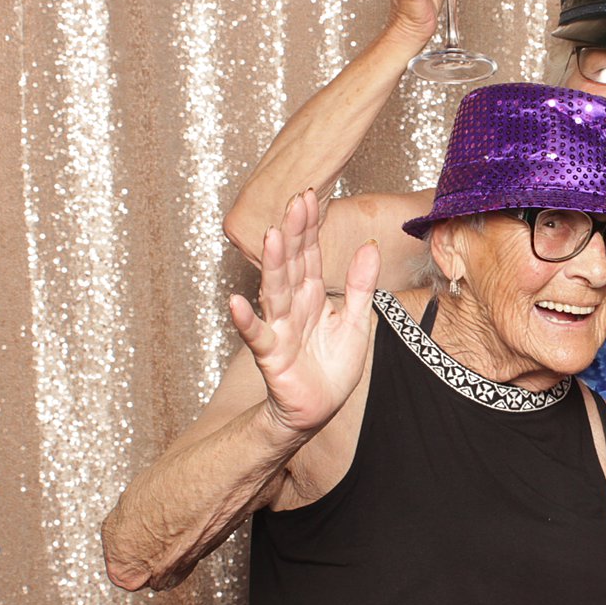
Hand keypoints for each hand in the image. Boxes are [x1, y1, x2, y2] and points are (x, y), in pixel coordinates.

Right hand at [229, 190, 380, 434]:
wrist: (318, 409)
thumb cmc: (332, 366)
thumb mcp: (355, 321)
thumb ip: (360, 284)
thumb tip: (370, 245)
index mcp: (312, 295)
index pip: (309, 254)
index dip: (309, 227)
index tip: (309, 196)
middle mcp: (292, 306)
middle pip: (292, 264)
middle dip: (294, 234)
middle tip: (295, 201)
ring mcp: (280, 328)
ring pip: (275, 291)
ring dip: (273, 265)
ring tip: (271, 237)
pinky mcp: (272, 356)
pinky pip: (257, 336)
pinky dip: (246, 321)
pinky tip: (235, 304)